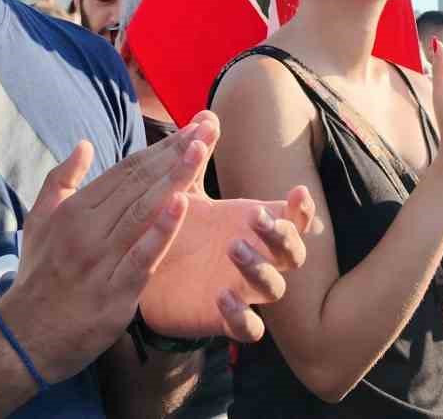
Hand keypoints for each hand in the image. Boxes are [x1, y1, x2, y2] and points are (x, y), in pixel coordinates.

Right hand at [0, 114, 217, 383]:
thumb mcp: (39, 221)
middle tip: (207, 129)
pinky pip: (142, 256)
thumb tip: (84, 144)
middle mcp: (88, 229)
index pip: (126, 171)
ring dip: (175, 179)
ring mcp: (101, 260)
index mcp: (74, 210)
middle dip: (175, 154)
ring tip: (200, 152)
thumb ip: (61, 180)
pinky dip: (161, 230)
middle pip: (139, 184)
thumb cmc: (37, 275)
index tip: (189, 129)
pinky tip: (181, 205)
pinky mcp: (114, 292)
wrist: (25, 336)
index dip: (160, 148)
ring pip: (143, 212)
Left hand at [139, 169, 314, 341]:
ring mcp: (243, 291)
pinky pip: (249, 328)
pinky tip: (222, 295)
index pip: (294, 219)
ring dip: (260, 269)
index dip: (303, 208)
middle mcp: (257, 259)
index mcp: (253, 227)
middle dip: (282, 236)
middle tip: (256, 219)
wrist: (139, 270)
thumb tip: (207, 113)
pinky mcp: (223, 319)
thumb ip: (196, 157)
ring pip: (274, 289)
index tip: (297, 191)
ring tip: (233, 249)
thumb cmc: (173, 226)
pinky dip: (243, 316)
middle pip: (294, 254)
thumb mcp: (183, 190)